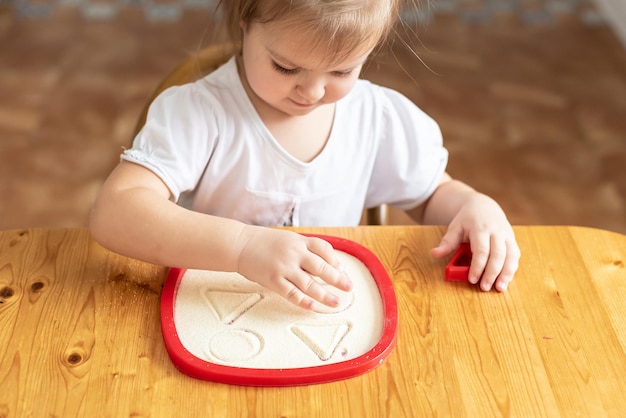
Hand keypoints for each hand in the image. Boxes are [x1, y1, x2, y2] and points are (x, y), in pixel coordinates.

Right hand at [235, 226, 352, 308]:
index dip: (335, 260)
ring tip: (336, 302)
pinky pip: (292, 293)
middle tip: (349, 287)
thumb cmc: (264, 242)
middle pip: (321, 268)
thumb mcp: (288, 239)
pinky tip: (313, 306)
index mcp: (299, 241)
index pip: (324, 249)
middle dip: (337, 279)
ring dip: (324, 295)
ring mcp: (284, 268)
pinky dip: (304, 301)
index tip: (341, 270)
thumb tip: (325, 264)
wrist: (239, 244)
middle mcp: (294, 253)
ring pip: (309, 284)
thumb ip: (305, 249)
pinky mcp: (273, 280)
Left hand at [430, 194, 519, 291]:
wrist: (484, 206)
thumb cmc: (467, 219)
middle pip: (498, 255)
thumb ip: (447, 242)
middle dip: (492, 273)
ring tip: (499, 288)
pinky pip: (515, 256)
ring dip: (506, 274)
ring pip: (511, 256)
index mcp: (481, 228)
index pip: (482, 250)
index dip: (478, 266)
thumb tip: (434, 254)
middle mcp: (497, 231)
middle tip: (484, 287)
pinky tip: (505, 280)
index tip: (472, 279)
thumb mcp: (455, 227)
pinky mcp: (512, 240)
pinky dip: (511, 269)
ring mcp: (507, 235)